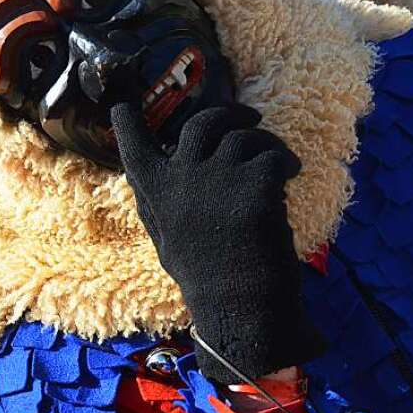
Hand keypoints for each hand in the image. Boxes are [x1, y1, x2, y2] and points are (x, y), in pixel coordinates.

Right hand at [110, 102, 324, 382]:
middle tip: (249, 117)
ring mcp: (217, 177)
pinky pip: (274, 156)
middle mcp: (181, 176)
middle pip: (204, 121)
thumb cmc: (204, 278)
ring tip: (279, 159)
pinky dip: (286, 161)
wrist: (239, 308)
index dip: (126, 120)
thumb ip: (163, 200)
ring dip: (266, 143)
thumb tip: (164, 169)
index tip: (122, 104)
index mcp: (154, 191)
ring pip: (246, 137)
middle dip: (229, 113)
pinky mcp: (254, 184)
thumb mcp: (167, 237)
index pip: (133, 144)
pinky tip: (291, 174)